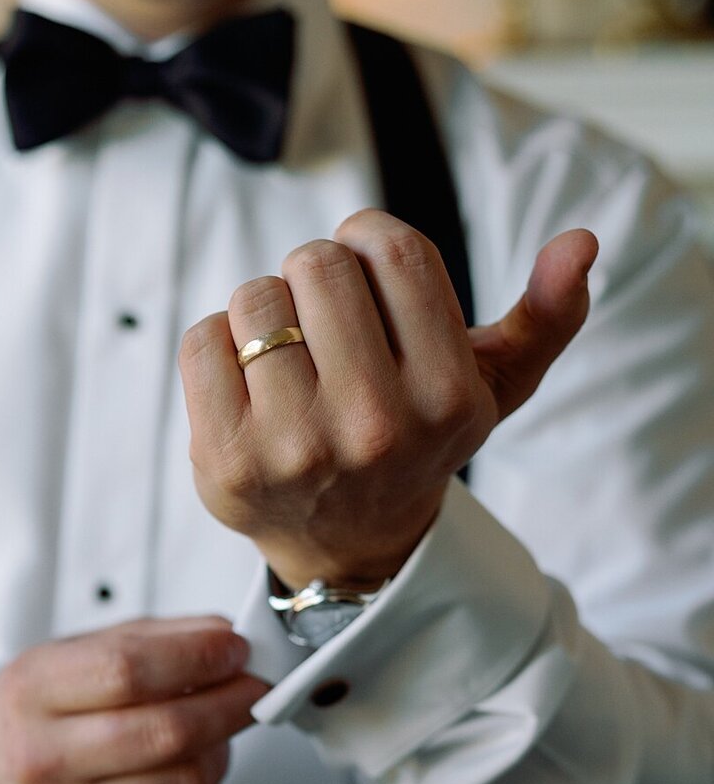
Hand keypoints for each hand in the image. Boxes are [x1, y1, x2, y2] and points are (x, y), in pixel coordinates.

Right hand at [0, 618, 267, 783]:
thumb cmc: (42, 708)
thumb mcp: (79, 651)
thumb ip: (156, 639)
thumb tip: (225, 638)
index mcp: (32, 693)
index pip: (129, 671)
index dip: (197, 657)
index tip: (232, 649)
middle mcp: (41, 761)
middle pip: (166, 732)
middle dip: (229, 703)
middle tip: (252, 688)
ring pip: (187, 783)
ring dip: (220, 750)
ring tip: (211, 732)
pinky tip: (195, 774)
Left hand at [179, 210, 595, 588]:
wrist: (346, 544)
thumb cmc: (415, 439)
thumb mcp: (491, 387)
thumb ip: (544, 316)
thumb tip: (581, 242)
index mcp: (447, 397)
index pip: (395, 250)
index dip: (370, 239)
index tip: (369, 271)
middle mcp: (374, 427)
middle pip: (317, 264)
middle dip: (316, 275)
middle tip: (326, 323)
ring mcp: (294, 448)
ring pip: (254, 297)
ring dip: (266, 310)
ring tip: (289, 356)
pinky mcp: (225, 460)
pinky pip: (201, 338)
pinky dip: (218, 346)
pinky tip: (248, 384)